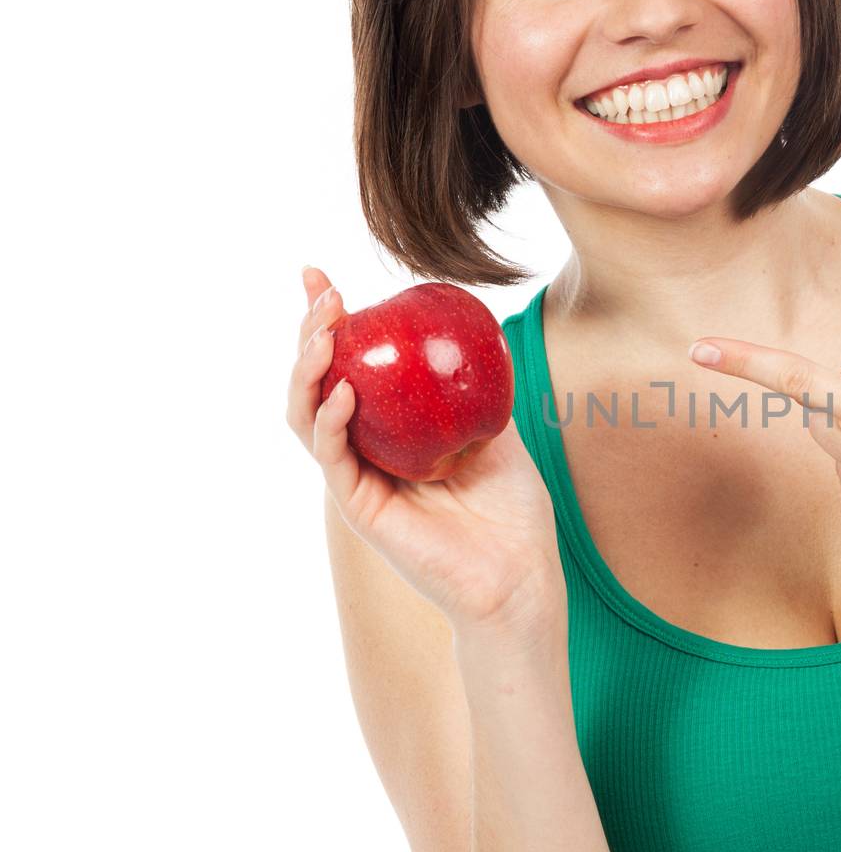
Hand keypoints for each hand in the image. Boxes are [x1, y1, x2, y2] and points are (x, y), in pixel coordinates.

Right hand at [287, 267, 564, 632]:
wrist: (520, 572)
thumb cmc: (513, 509)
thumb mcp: (497, 430)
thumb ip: (477, 387)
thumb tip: (478, 328)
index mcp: (389, 431)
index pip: (348, 367)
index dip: (327, 324)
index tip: (322, 278)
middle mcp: (364, 451)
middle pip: (316, 384)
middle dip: (309, 333)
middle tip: (320, 291)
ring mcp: (356, 479)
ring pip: (308, 416)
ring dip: (308, 369)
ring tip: (323, 332)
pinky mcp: (359, 507)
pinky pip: (334, 456)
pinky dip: (332, 420)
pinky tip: (344, 390)